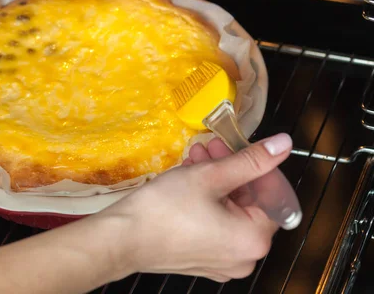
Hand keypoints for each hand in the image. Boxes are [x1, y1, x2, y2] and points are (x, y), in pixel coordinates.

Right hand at [101, 133, 292, 282]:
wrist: (121, 239)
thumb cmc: (166, 207)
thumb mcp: (211, 176)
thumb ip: (251, 159)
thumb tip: (284, 144)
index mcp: (255, 239)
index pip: (271, 193)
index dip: (255, 164)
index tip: (235, 144)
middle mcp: (245, 257)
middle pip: (248, 202)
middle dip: (229, 169)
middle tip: (209, 146)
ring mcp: (223, 262)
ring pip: (229, 211)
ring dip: (214, 181)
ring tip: (193, 158)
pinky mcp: (202, 260)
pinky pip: (215, 226)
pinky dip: (206, 202)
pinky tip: (187, 179)